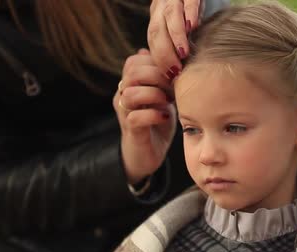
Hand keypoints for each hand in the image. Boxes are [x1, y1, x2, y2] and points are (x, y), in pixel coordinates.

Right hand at [114, 49, 175, 183]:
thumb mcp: (164, 95)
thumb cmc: (158, 121)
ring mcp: (124, 113)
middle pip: (132, 73)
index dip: (155, 63)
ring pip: (130, 94)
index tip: (174, 74)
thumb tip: (169, 53)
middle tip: (173, 87)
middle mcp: (122, 95)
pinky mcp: (131, 130)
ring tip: (169, 101)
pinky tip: (165, 116)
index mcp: (130, 84)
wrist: (149, 153)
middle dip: (157, 77)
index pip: (134, 61)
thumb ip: (164, 76)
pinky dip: (154, 114)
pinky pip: (135, 117)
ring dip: (155, 95)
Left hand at [147, 0, 201, 76]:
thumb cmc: (196, 15)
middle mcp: (161, 7)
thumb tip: (175, 75)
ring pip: (169, 16)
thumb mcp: (184, 31)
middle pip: (157, 31)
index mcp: (158, 19)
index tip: (170, 77)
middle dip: (165, 53)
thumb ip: (178, 47)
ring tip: (184, 54)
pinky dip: (189, 13)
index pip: (153, 41)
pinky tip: (193, 26)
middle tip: (176, 71)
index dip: (160, 59)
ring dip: (176, 37)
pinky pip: (188, 1)